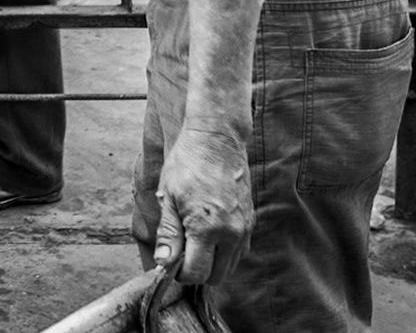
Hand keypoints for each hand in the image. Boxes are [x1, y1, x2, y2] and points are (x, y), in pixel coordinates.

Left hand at [151, 125, 253, 286]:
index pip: (197, 273)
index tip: (170, 262)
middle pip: (217, 277)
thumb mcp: (168, 197)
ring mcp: (244, 228)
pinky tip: (209, 233)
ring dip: (213, 262)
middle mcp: (231, 233)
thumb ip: (168, 233)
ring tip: (194, 241)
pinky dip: (224, 251)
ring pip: (230, 266)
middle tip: (181, 252)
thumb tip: (164, 262)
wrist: (217, 140)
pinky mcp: (251, 222)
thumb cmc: (188, 163)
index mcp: (207, 227)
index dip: (180, 273)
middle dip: (197, 272)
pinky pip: (240, 250)